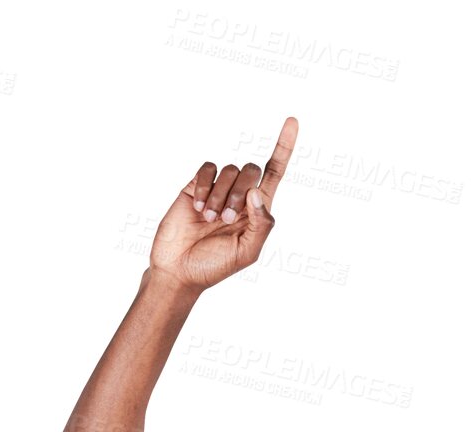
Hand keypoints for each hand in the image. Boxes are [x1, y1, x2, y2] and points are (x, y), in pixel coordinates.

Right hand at [148, 116, 298, 292]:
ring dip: (221, 196)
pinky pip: (208, 169)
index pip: (274, 173)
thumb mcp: (247, 253)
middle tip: (227, 219)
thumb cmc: (214, 266)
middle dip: (241, 192)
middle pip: (252, 170)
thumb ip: (261, 224)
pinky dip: (206, 186)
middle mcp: (239, 196)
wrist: (179, 270)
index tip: (293, 121)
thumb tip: (257, 192)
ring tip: (211, 219)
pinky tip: (199, 208)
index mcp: (256, 211)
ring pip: (229, 169)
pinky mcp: (196, 186)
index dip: (284, 147)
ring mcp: (218, 190)